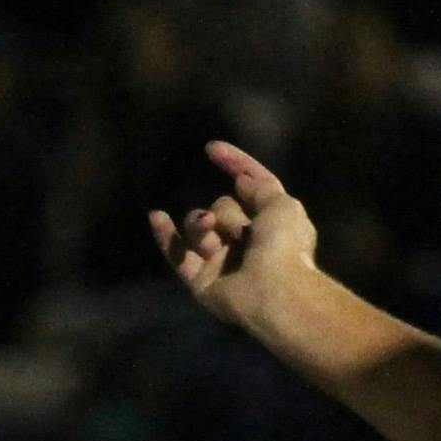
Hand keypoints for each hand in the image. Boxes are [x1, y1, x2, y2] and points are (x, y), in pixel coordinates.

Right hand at [147, 140, 321, 329]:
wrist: (274, 291)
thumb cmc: (285, 246)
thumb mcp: (282, 205)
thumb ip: (259, 187)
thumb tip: (241, 179)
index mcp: (272, 222)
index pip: (253, 184)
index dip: (235, 163)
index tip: (210, 148)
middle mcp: (247, 240)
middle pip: (223, 206)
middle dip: (226, 213)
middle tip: (240, 231)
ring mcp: (223, 260)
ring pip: (200, 226)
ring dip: (202, 226)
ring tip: (210, 234)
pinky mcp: (202, 280)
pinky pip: (178, 253)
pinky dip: (165, 235)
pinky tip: (155, 216)